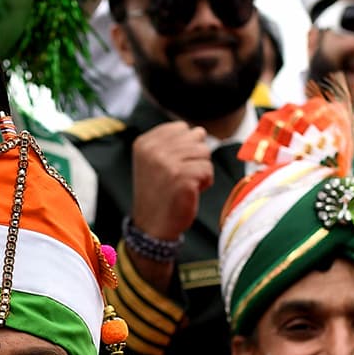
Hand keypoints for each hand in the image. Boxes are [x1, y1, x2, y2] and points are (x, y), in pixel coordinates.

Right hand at [129, 123, 214, 242]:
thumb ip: (172, 143)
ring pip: (204, 152)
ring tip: (186, 183)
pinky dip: (205, 183)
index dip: (186, 146)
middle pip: (195, 137)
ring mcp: (167, 162)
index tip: (174, 166)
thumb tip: (200, 131)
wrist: (152, 227)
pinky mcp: (182, 176)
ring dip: (201, 169)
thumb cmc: (159, 194)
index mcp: (145, 142)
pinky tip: (191, 192)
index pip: (181, 127)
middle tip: (181, 176)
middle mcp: (154, 150)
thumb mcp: (154, 161)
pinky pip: (208, 169)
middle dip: (195, 157)